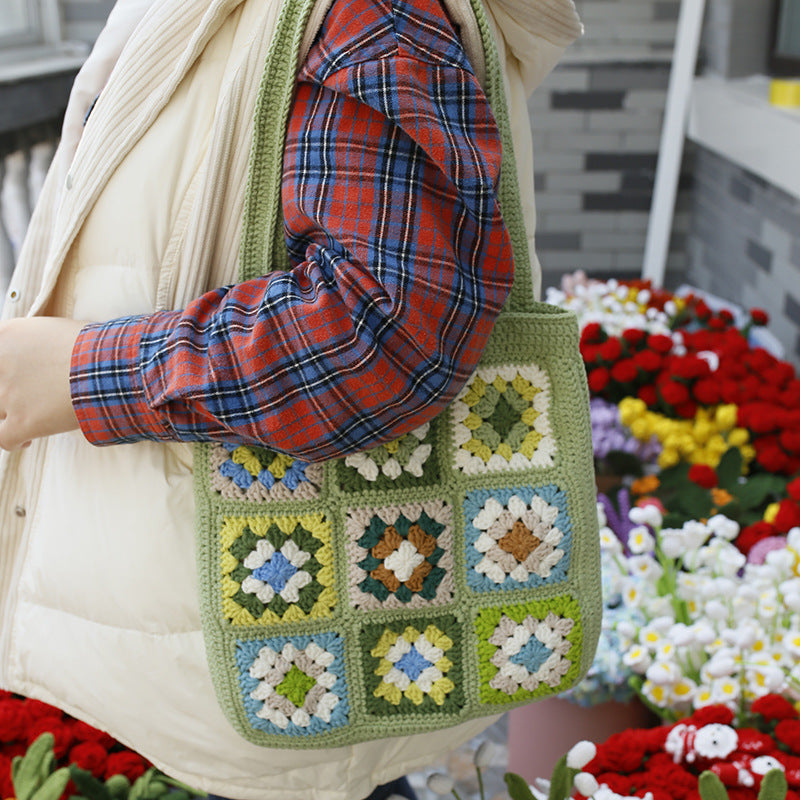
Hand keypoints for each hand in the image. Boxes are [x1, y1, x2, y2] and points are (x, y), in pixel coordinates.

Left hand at [0, 317, 85, 449]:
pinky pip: (4, 439)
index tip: (13, 375)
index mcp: (6, 337)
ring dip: (12, 416)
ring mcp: (8, 395)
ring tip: (30, 419)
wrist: (109, 367)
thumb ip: (35, 340)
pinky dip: (14, 442)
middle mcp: (0, 365)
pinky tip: (27, 441)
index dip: (5, 371)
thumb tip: (42, 352)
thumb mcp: (56, 329)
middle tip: (25, 398)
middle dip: (9, 393)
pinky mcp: (21, 422)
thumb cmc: (94, 346)